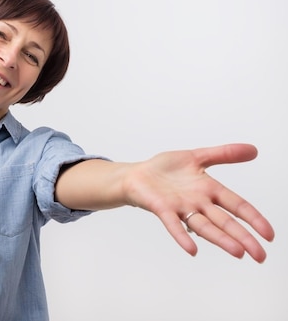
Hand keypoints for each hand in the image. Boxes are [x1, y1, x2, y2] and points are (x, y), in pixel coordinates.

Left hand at [127, 143, 274, 262]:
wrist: (136, 174)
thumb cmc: (164, 169)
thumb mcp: (197, 157)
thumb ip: (224, 154)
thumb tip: (254, 150)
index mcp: (209, 190)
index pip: (238, 205)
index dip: (254, 219)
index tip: (270, 236)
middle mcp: (198, 203)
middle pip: (225, 221)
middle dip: (243, 238)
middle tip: (260, 257)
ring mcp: (181, 208)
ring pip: (205, 226)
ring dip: (221, 239)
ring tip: (238, 252)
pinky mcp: (162, 209)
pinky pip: (173, 224)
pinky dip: (182, 236)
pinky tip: (192, 249)